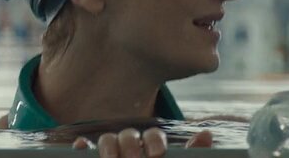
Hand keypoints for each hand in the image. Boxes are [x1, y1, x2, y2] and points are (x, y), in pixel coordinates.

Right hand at [72, 128, 212, 157]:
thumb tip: (206, 133)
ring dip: (109, 145)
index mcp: (152, 154)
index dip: (154, 141)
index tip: (157, 154)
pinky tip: (84, 148)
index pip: (152, 136)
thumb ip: (190, 157)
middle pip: (128, 135)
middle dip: (131, 144)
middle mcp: (131, 153)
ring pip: (107, 140)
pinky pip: (84, 150)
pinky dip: (83, 147)